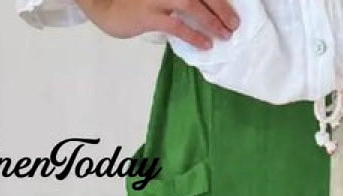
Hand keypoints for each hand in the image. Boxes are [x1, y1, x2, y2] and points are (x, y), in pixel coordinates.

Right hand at [76, 0, 239, 47]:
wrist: (106, 5)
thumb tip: (208, 8)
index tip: (233, 9)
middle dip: (221, 7)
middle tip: (235, 23)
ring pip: (192, 4)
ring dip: (212, 20)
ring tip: (225, 34)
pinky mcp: (148, 14)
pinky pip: (177, 25)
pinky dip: (194, 35)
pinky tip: (206, 44)